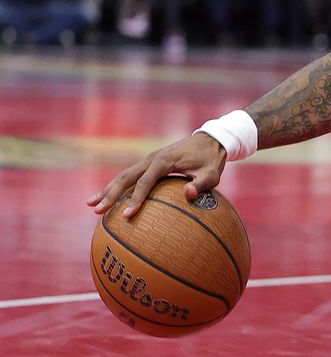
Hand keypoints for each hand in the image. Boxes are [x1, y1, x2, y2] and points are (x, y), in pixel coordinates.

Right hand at [87, 133, 227, 218]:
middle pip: (126, 177)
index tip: (126, 216)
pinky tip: (106, 198)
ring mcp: (149, 160)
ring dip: (107, 189)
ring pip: (123, 175)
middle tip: (97, 211)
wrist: (211, 140)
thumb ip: (202, 184)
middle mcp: (152, 158)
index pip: (145, 182)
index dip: (135, 199)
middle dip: (110, 194)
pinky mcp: (150, 163)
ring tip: (91, 205)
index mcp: (165, 161)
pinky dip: (117, 186)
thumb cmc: (212, 159)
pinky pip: (130, 175)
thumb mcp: (213, 173)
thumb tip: (188, 195)